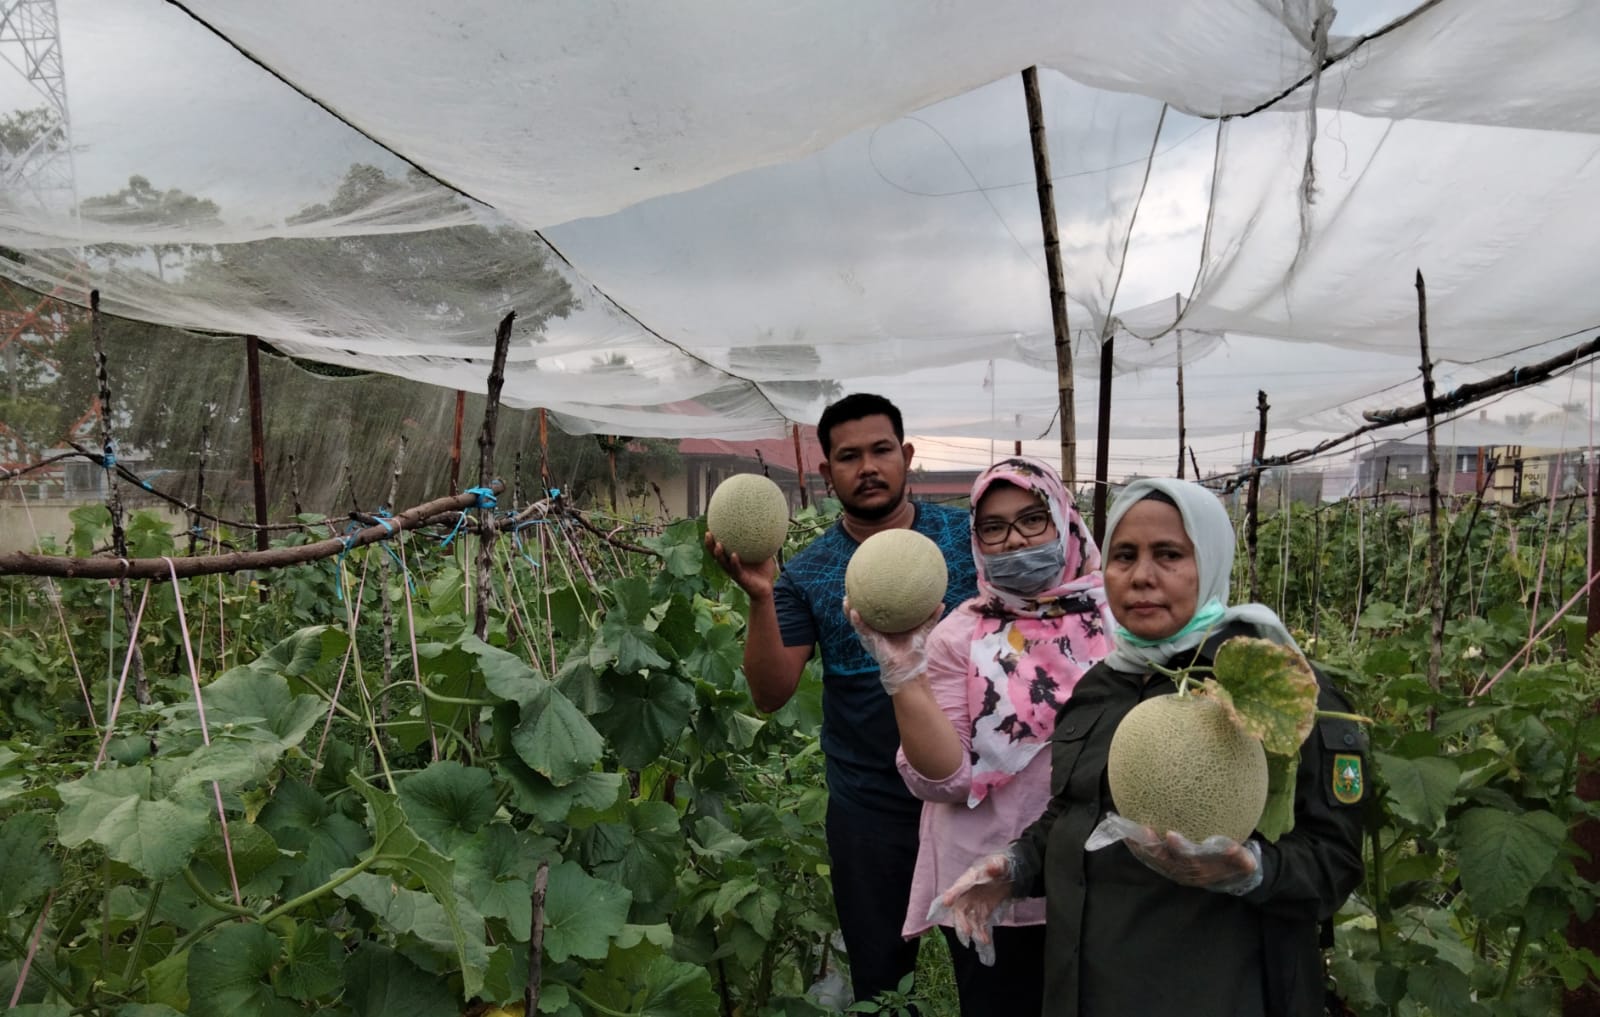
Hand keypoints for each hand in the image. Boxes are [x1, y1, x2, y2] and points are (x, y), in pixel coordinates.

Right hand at [704, 531, 777, 598]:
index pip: (720, 547)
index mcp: (732, 558)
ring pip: (722, 562)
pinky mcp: (740, 578)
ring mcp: (734, 571)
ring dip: (718, 554)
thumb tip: (767, 526)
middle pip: (715, 554)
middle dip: (709, 545)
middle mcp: (730, 564)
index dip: (713, 538)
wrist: (767, 588)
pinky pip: (736, 569)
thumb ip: (763, 542)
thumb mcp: (764, 554)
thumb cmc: (764, 571)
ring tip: (718, 544)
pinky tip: (734, 555)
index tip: (710, 526)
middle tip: (708, 533)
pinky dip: (734, 562)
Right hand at [844, 598, 940, 694]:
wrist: (909, 666)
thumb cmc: (914, 650)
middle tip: (851, 590)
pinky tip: (854, 612)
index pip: (875, 611)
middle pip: (862, 614)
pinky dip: (857, 621)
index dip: (869, 600)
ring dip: (849, 610)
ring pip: (856, 621)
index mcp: (884, 626)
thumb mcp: (922, 629)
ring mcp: (871, 635)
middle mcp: (875, 629)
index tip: (867, 586)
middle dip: (855, 602)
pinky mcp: (870, 641)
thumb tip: (941, 603)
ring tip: (846, 599)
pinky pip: (861, 629)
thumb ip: (930, 617)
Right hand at [932, 851, 1015, 965]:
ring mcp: (975, 904)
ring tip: (982, 939)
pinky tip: (986, 940)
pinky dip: (982, 932)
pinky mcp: (984, 911)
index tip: (946, 902)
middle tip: (967, 931)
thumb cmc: (1001, 866)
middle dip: (961, 920)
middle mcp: (968, 893)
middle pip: (960, 908)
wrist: (1010, 875)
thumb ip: (996, 865)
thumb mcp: (1001, 863)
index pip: (959, 886)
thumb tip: (992, 868)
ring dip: (973, 930)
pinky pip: (980, 923)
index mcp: (970, 878)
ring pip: (969, 919)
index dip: (952, 894)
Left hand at [1123, 827, 1262, 894]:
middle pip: (1164, 861)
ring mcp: (1173, 870)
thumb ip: (1241, 857)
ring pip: (1153, 861)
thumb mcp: (1244, 862)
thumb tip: (1238, 850)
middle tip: (1143, 830)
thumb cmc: (1235, 865)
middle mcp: (1183, 872)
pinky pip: (1149, 857)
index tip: (1171, 834)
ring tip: (1127, 831)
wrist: (1229, 878)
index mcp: (1200, 870)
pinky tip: (1127, 832)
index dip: (1179, 848)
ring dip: (1140, 847)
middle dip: (1152, 847)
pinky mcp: (1166, 866)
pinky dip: (1138, 846)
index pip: (1188, 860)